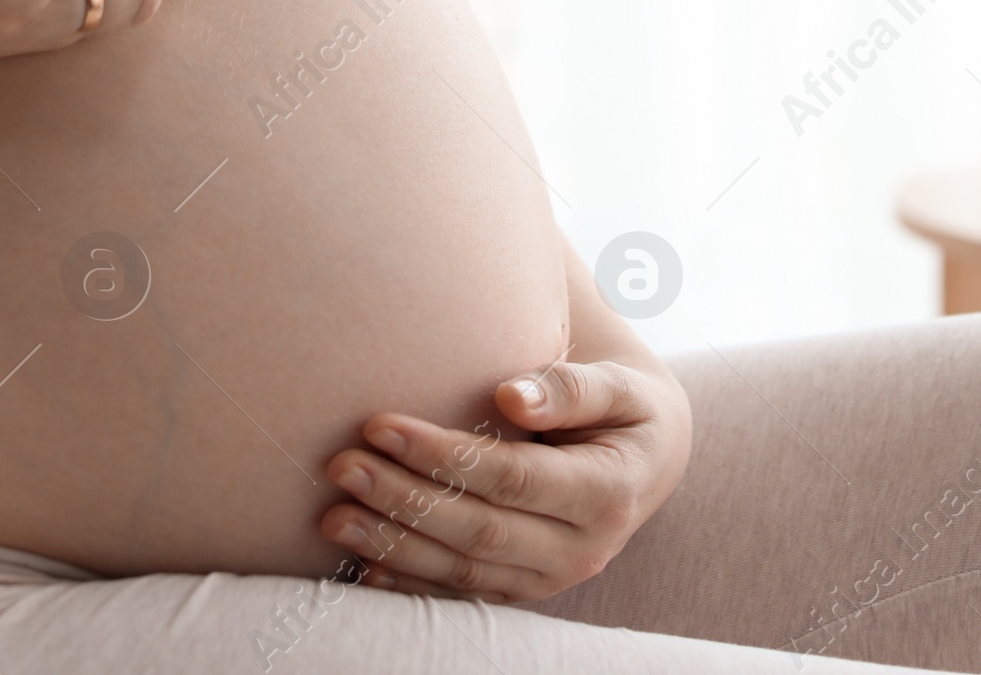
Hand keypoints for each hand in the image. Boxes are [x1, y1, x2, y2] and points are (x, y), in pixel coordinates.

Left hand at [321, 356, 690, 602]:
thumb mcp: (620, 387)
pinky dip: (411, 583)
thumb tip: (514, 395)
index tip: (379, 424)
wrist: (647, 459)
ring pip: (464, 568)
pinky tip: (363, 566)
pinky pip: (464, 593)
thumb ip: (573, 388)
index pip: (510, 478)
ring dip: (394, 545)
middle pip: (478, 529)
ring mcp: (551, 578)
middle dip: (403, 500)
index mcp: (606, 493)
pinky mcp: (525, 589)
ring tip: (333, 516)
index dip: (443, 455)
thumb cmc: (626, 407)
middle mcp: (581, 548)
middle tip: (341, 466)